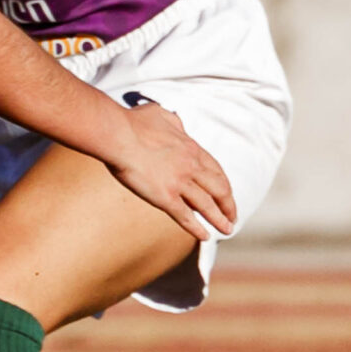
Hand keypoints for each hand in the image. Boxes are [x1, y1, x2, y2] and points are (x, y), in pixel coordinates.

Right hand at [104, 98, 236, 240]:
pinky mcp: (165, 197)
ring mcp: (179, 183)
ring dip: (219, 219)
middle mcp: (190, 167)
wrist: (118, 134)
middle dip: (228, 204)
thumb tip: (178, 123)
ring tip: (227, 230)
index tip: (227, 193)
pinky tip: (205, 236)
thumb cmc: (133, 123)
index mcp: (191, 148)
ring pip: (207, 205)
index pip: (215, 169)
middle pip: (219, 189)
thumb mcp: (161, 115)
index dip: (223, 184)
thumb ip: (174, 122)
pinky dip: (197, 228)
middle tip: (232, 216)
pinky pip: (185, 216)